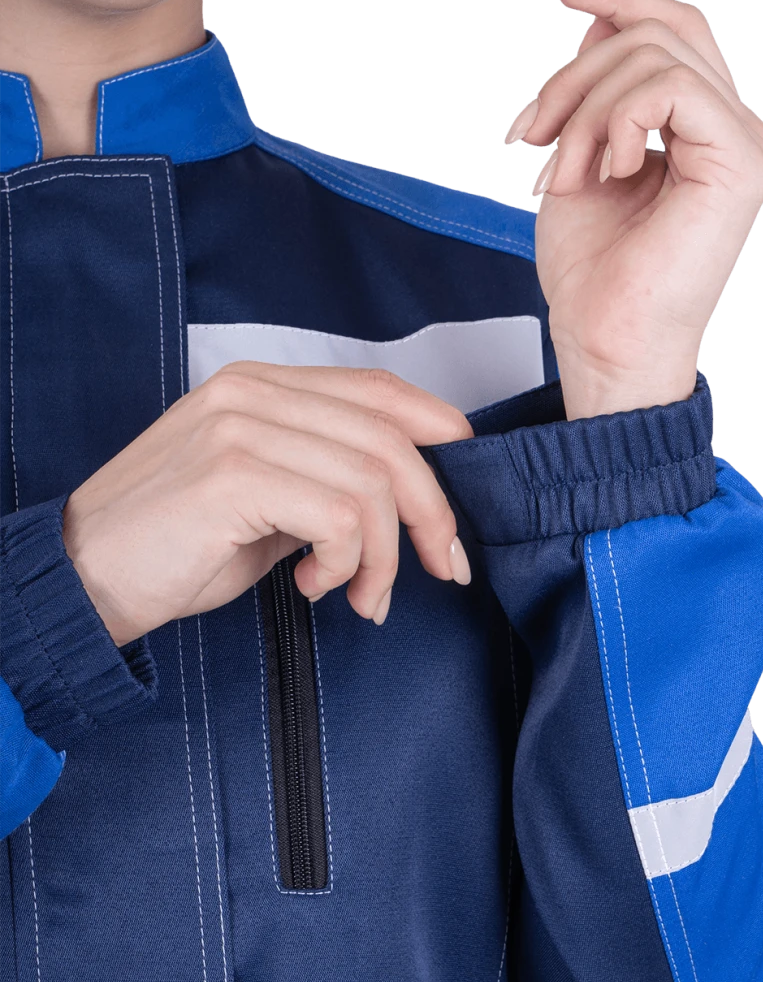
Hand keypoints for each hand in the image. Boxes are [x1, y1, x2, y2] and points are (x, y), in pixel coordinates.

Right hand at [61, 361, 473, 643]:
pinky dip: (347, 564)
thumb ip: (322, 479)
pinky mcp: (233, 476)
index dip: (440, 437)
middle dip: (432, 515)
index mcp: (260, 385)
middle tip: (441, 570)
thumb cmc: (172, 547)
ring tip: (360, 596)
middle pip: (391, 437)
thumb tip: (408, 501)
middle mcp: (252, 393)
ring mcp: (241, 428)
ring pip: (373, 481)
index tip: (458, 505)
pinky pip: (339, 516)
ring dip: (386, 556)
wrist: (84, 577)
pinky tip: (314, 587)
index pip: (380, 391)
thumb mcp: (262, 500)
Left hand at [506, 0, 762, 418]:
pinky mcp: (740, 161)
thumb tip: (594, 17)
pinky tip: (602, 171)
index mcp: (702, 128)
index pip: (672, 29)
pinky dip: (614, 121)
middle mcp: (733, 129)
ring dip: (583, 109)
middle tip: (530, 134)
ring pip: (656, 54)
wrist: (605, 342)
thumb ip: (596, 90)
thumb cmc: (593, 275)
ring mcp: (744, 144)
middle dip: (575, 72)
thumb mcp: (579, 157)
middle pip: (661, 29)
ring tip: (561, 173)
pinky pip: (669, 89)